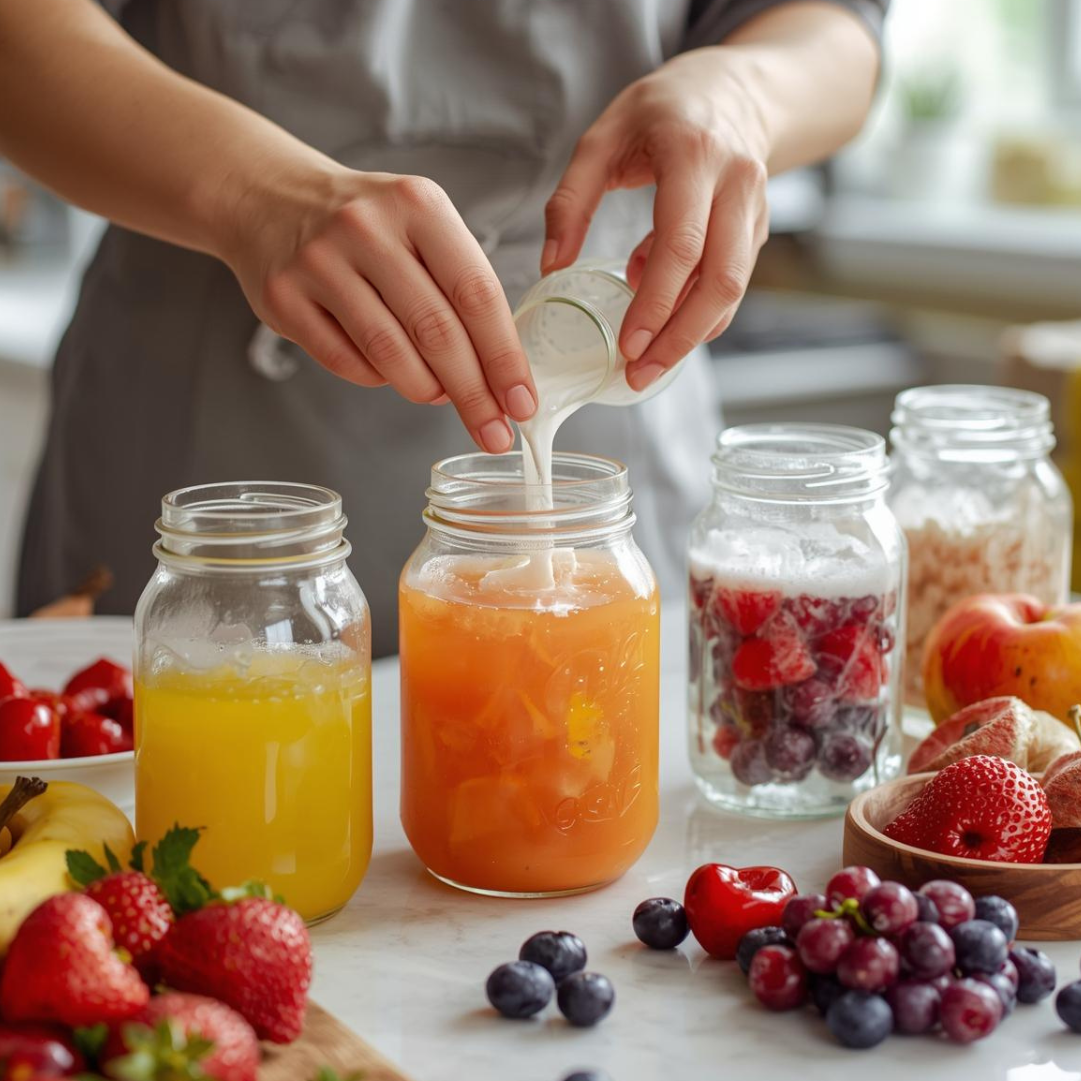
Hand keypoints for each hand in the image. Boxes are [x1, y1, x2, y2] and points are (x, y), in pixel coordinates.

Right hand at [227, 168, 536, 452]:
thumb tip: (496, 376)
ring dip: (426, 391)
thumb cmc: (366, 225)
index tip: (522, 403)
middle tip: (494, 432)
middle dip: (473, 393)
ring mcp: (320, 262)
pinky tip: (390, 374)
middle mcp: (368, 228)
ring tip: (441, 398)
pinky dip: (377, 379)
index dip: (505, 357)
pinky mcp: (284, 297)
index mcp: (419, 204)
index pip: (476, 293)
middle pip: (437, 331)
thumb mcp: (422, 226)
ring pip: (389, 352)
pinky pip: (345, 361)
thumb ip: (459, 288)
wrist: (270, 197)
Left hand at [543, 50, 770, 390]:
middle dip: (678, 338)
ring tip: (649, 365)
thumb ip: (570, 201)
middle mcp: (736, 184)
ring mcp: (755, 209)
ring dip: (692, 336)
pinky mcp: (758, 230)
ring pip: (734, 290)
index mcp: (694, 156)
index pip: (682, 245)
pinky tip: (665, 325)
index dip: (656, 303)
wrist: (735, 88)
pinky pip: (733, 284)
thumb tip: (551, 267)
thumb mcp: (601, 138)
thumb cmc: (661, 112)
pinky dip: (701, 314)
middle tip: (640, 374)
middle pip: (720, 280)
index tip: (627, 345)